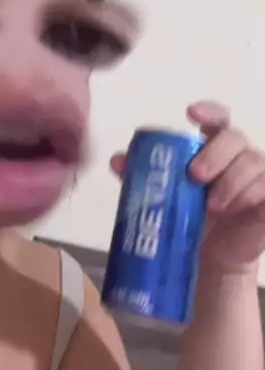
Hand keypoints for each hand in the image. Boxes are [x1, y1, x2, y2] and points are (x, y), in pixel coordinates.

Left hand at [110, 101, 264, 275]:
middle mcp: (238, 157)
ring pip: (253, 163)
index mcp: (214, 148)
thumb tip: (119, 161)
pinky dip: (252, 195)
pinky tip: (236, 209)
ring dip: (230, 181)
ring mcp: (258, 177)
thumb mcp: (164, 197)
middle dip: (215, 154)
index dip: (208, 112)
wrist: (209, 258)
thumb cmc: (188, 218)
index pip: (218, 119)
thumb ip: (144, 177)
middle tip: (195, 175)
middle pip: (234, 138)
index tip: (191, 113)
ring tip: (211, 205)